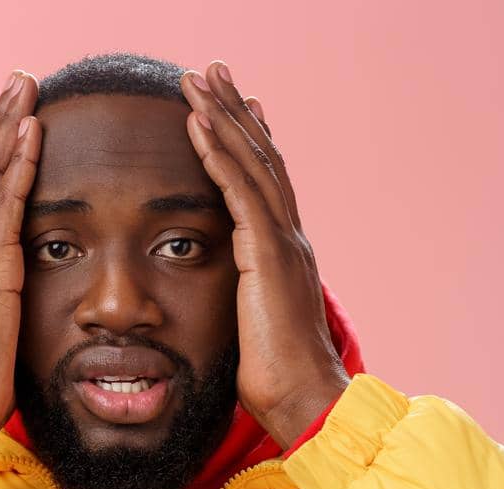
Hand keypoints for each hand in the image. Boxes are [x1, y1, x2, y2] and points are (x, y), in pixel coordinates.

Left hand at [180, 60, 349, 447]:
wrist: (306, 402)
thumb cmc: (278, 383)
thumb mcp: (255, 333)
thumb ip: (244, 309)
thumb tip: (230, 313)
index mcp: (284, 257)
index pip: (266, 186)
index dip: (250, 143)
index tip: (233, 107)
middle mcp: (289, 241)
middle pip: (262, 159)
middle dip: (236, 112)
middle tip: (214, 71)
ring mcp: (282, 245)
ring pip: (252, 164)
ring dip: (223, 117)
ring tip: (198, 79)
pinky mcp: (267, 256)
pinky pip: (240, 192)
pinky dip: (219, 154)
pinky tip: (198, 124)